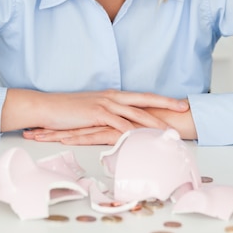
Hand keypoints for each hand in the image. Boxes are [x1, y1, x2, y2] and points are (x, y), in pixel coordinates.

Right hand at [1, 87, 188, 138]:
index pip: (141, 97)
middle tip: (184, 107)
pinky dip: (131, 130)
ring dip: (153, 122)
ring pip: (135, 113)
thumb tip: (119, 125)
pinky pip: (117, 123)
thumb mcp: (91, 111)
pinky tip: (142, 137)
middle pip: (144, 100)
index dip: (160, 99)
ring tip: (169, 129)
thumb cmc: (67, 111)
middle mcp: (112, 97)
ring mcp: (105, 105)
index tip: (177, 102)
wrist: (48, 107)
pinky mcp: (96, 114)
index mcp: (112, 96)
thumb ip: (107, 116)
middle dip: (165, 103)